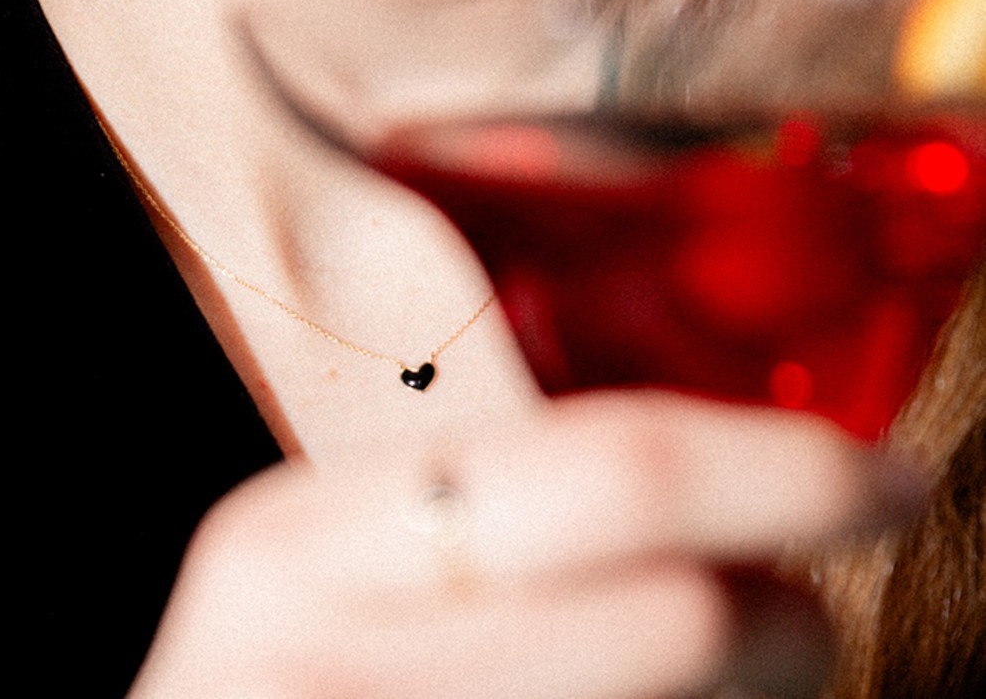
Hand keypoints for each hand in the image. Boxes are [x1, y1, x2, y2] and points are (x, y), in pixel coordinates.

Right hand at [128, 392, 919, 698]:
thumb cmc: (269, 682)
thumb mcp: (324, 565)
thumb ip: (472, 506)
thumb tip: (689, 469)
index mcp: (305, 541)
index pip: (607, 473)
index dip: (779, 468)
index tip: (876, 467)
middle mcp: (339, 657)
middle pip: (676, 621)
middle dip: (792, 615)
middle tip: (817, 600)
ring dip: (751, 688)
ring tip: (738, 659)